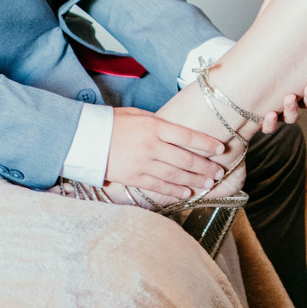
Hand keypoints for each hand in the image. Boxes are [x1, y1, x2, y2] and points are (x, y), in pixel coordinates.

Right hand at [104, 108, 227, 203]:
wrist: (85, 138)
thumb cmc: (113, 123)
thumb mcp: (138, 115)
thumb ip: (159, 123)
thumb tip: (179, 131)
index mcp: (154, 127)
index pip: (187, 136)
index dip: (206, 143)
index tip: (221, 148)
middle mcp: (152, 145)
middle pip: (185, 159)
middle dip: (205, 167)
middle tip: (219, 172)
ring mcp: (143, 163)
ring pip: (175, 175)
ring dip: (195, 180)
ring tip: (209, 183)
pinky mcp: (134, 177)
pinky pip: (159, 186)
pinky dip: (175, 190)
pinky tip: (187, 192)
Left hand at [255, 0, 306, 129]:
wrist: (234, 86)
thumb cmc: (257, 60)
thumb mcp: (263, 40)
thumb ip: (268, 20)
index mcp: (298, 78)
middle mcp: (293, 96)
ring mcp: (280, 110)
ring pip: (293, 115)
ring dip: (292, 109)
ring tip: (287, 99)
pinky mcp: (264, 120)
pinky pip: (270, 126)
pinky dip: (270, 123)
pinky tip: (268, 115)